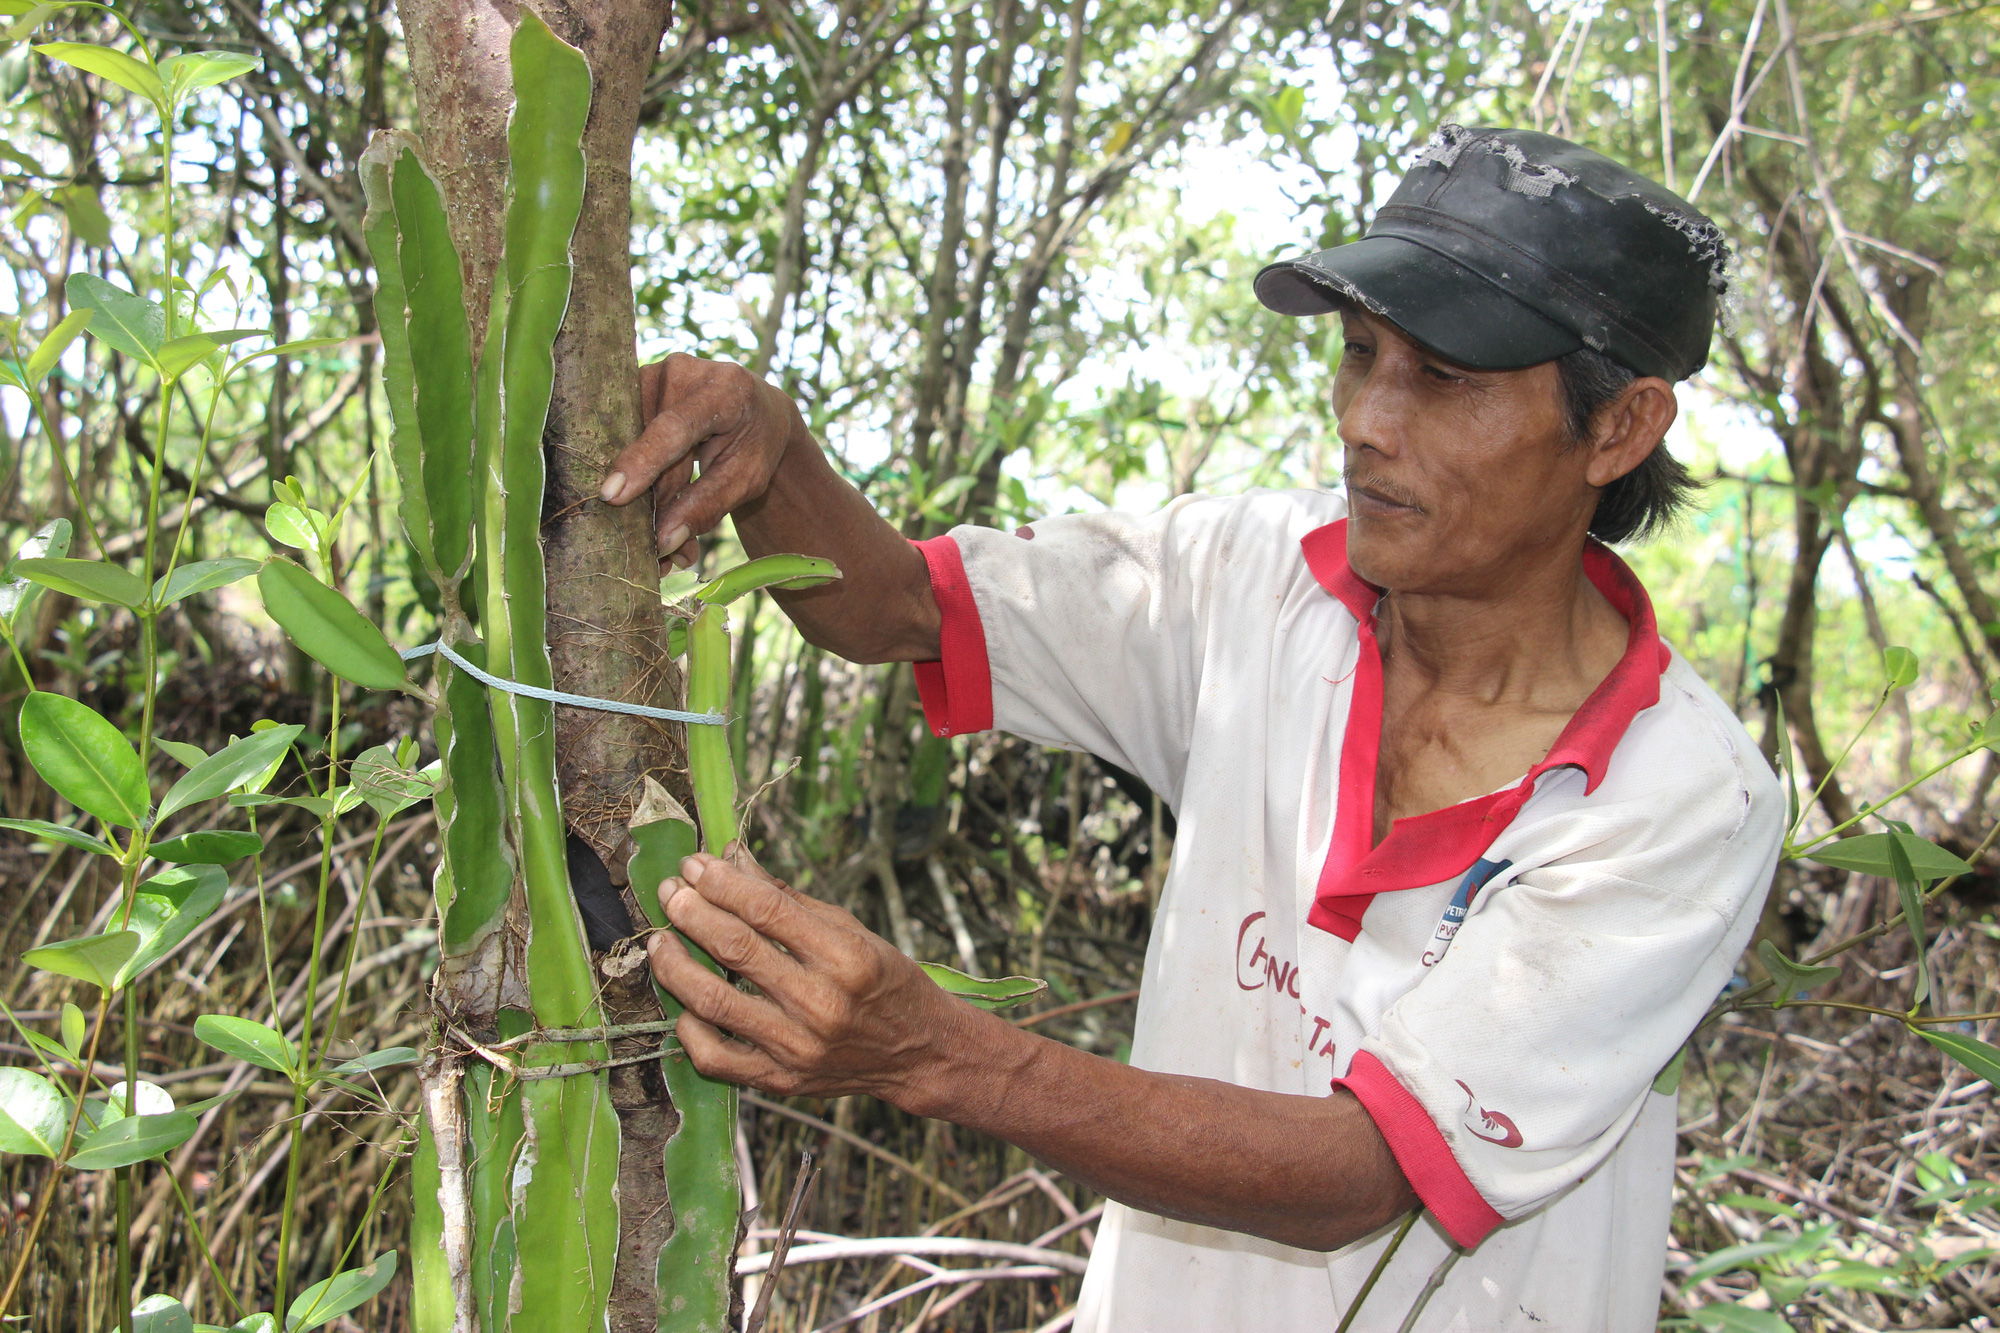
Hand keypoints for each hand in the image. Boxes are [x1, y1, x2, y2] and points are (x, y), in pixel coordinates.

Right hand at [600, 353, 805, 570]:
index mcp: (724, 390)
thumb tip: (663, 542)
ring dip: (647, 496)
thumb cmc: (755, 445)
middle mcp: (684, 372)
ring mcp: (655, 373)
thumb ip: (707, 506)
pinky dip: (640, 475)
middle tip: (662, 555)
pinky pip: (628, 438)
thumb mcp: (745, 480)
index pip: (675, 429)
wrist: (757, 410)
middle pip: (651, 448)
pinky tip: (656, 504)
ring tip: (668, 537)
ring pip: (635, 447)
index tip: (613, 496)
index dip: (643, 462)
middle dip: (653, 503)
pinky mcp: (635, 384)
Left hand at [646, 846, 980, 1107]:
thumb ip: (786, 898)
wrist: (919, 1052)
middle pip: (735, 948)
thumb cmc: (885, 981)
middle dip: (691, 912)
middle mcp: (822, 1004)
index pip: (765, 909)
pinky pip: (716, 1059)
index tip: (695, 864)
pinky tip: (683, 1005)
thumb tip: (732, 858)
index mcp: (846, 957)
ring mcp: (798, 1047)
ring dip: (675, 966)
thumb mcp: (850, 929)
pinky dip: (689, 1031)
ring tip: (660, 940)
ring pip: (714, 1002)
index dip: (721, 882)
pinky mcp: (781, 1081)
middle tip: (670, 892)